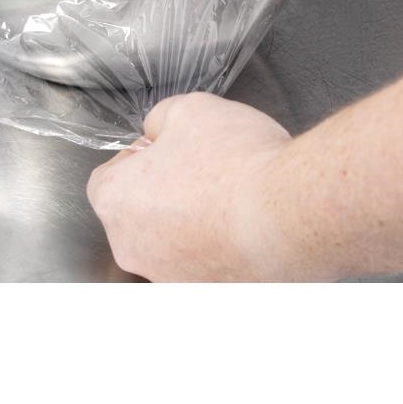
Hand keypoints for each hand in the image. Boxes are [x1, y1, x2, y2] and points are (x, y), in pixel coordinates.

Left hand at [87, 93, 292, 281]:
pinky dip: (222, 247)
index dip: (140, 158)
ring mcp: (172, 278)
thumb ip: (159, 121)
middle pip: (139, 213)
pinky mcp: (213, 293)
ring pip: (173, 242)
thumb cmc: (236, 163)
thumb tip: (158, 133)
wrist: (293, 213)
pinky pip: (208, 265)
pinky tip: (247, 224)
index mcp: (114, 200)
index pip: (109, 177)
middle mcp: (133, 248)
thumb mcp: (187, 109)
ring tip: (231, 197)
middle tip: (203, 170)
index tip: (169, 150)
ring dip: (193, 222)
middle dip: (165, 191)